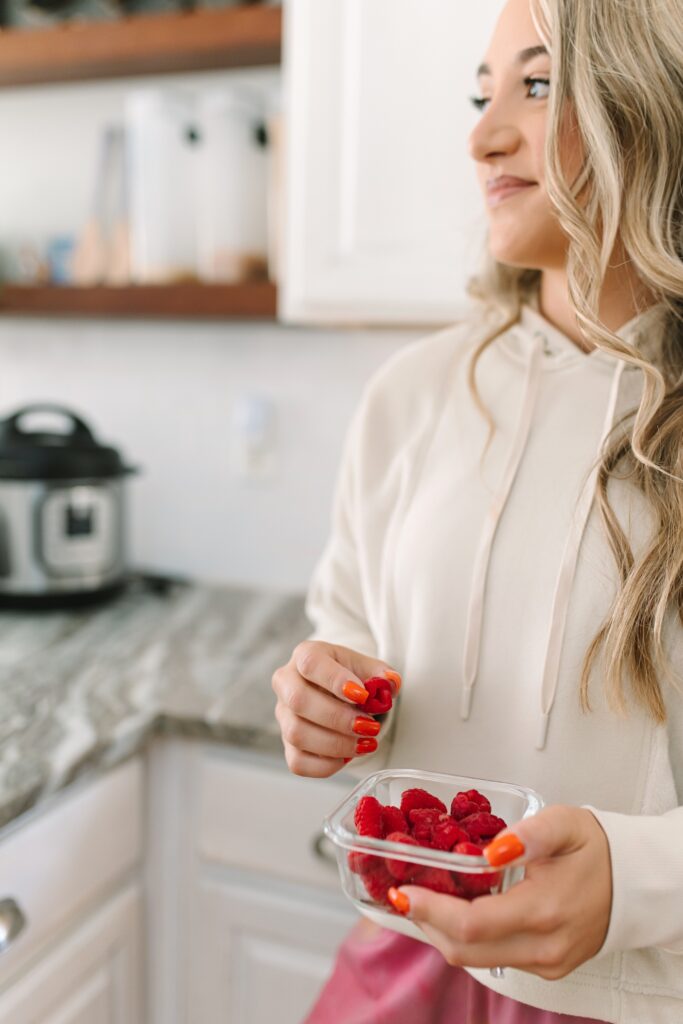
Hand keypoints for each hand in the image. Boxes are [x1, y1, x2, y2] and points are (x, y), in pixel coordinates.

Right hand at [272, 640, 400, 777]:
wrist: (342, 694)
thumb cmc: (353, 677)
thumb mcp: (369, 668)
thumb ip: (382, 674)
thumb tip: (389, 683)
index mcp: (305, 654)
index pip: (310, 663)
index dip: (335, 680)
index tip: (362, 695)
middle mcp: (287, 683)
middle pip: (298, 700)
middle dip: (337, 718)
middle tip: (369, 726)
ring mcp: (283, 715)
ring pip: (297, 734)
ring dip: (336, 743)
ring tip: (366, 743)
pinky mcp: (287, 744)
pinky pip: (298, 762)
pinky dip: (326, 765)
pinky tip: (348, 757)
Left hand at [390, 805, 611, 979]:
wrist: (635, 882)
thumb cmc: (597, 849)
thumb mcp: (565, 824)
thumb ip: (529, 833)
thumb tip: (493, 849)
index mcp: (544, 910)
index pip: (471, 923)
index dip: (429, 908)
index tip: (404, 890)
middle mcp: (543, 947)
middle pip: (464, 950)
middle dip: (425, 922)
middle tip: (404, 892)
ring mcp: (545, 963)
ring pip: (475, 959)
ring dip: (441, 932)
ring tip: (422, 898)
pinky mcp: (546, 968)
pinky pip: (493, 959)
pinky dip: (467, 938)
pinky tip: (456, 910)